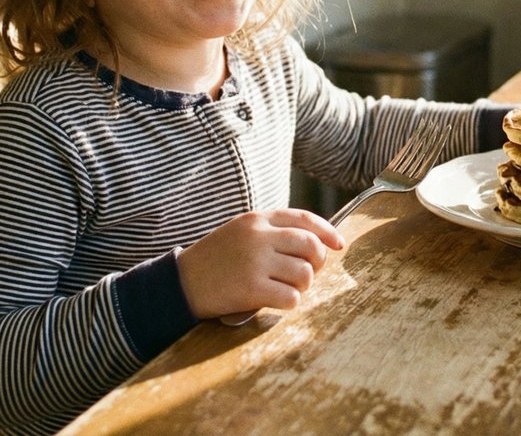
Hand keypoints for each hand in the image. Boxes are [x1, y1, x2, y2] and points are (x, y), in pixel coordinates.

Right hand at [177, 209, 344, 319]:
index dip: (328, 232)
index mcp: (257, 219)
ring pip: (305, 273)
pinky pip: (291, 297)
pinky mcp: (252, 288)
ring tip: (286, 288)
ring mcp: (255, 262)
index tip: (339, 244)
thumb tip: (316, 244)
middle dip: (318, 262)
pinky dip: (290, 302)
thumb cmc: (215, 260)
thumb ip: (272, 232)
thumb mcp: (240, 232)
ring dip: (302, 285)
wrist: (181, 282)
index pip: (304, 219)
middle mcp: (258, 236)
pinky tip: (276, 301)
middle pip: (311, 245)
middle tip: (306, 274)